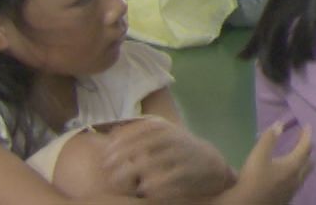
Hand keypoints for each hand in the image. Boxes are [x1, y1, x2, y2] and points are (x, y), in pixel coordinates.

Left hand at [100, 117, 237, 200]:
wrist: (208, 162)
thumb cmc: (175, 149)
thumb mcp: (162, 134)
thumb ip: (140, 133)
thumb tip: (111, 132)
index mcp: (166, 128)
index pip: (141, 129)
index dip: (121, 139)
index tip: (106, 152)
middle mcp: (174, 138)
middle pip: (146, 143)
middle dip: (124, 153)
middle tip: (107, 165)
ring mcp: (182, 153)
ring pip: (155, 160)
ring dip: (134, 169)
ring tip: (117, 179)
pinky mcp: (189, 170)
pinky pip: (170, 176)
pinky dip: (155, 183)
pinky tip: (143, 189)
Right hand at [216, 122, 311, 204]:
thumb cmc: (252, 180)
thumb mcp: (258, 156)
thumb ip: (269, 139)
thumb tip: (279, 124)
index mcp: (293, 165)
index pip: (305, 147)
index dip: (307, 135)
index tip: (307, 126)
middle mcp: (297, 178)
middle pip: (309, 161)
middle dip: (307, 150)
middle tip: (303, 141)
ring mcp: (292, 190)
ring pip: (304, 174)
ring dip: (303, 163)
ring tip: (298, 156)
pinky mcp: (286, 198)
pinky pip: (297, 183)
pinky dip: (297, 173)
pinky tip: (288, 174)